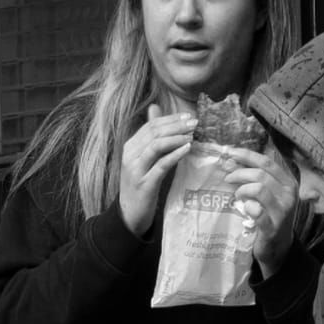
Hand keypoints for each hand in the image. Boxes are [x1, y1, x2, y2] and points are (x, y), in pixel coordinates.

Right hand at [118, 107, 197, 235]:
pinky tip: (187, 149)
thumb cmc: (141, 185)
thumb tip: (155, 108)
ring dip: (177, 138)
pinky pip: (161, 165)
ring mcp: (136, 169)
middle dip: (176, 125)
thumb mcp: (144, 160)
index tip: (188, 116)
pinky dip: (175, 155)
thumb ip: (151, 137)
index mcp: (130, 146)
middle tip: (194, 123)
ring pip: (156, 145)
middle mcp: (130, 155)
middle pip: (154, 132)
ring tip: (192, 135)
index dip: (170, 119)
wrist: (130, 215)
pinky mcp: (145, 184)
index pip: (151, 125)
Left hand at [221, 144, 299, 275]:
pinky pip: (257, 212)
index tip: (230, 152)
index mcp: (288, 182)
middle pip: (261, 174)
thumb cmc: (271, 216)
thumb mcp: (270, 194)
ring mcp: (282, 212)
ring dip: (242, 190)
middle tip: (228, 178)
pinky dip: (248, 208)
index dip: (247, 155)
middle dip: (240, 173)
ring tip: (237, 195)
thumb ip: (257, 178)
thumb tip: (233, 161)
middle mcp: (289, 195)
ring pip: (259, 189)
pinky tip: (244, 209)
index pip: (267, 162)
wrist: (279, 248)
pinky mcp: (272, 228)